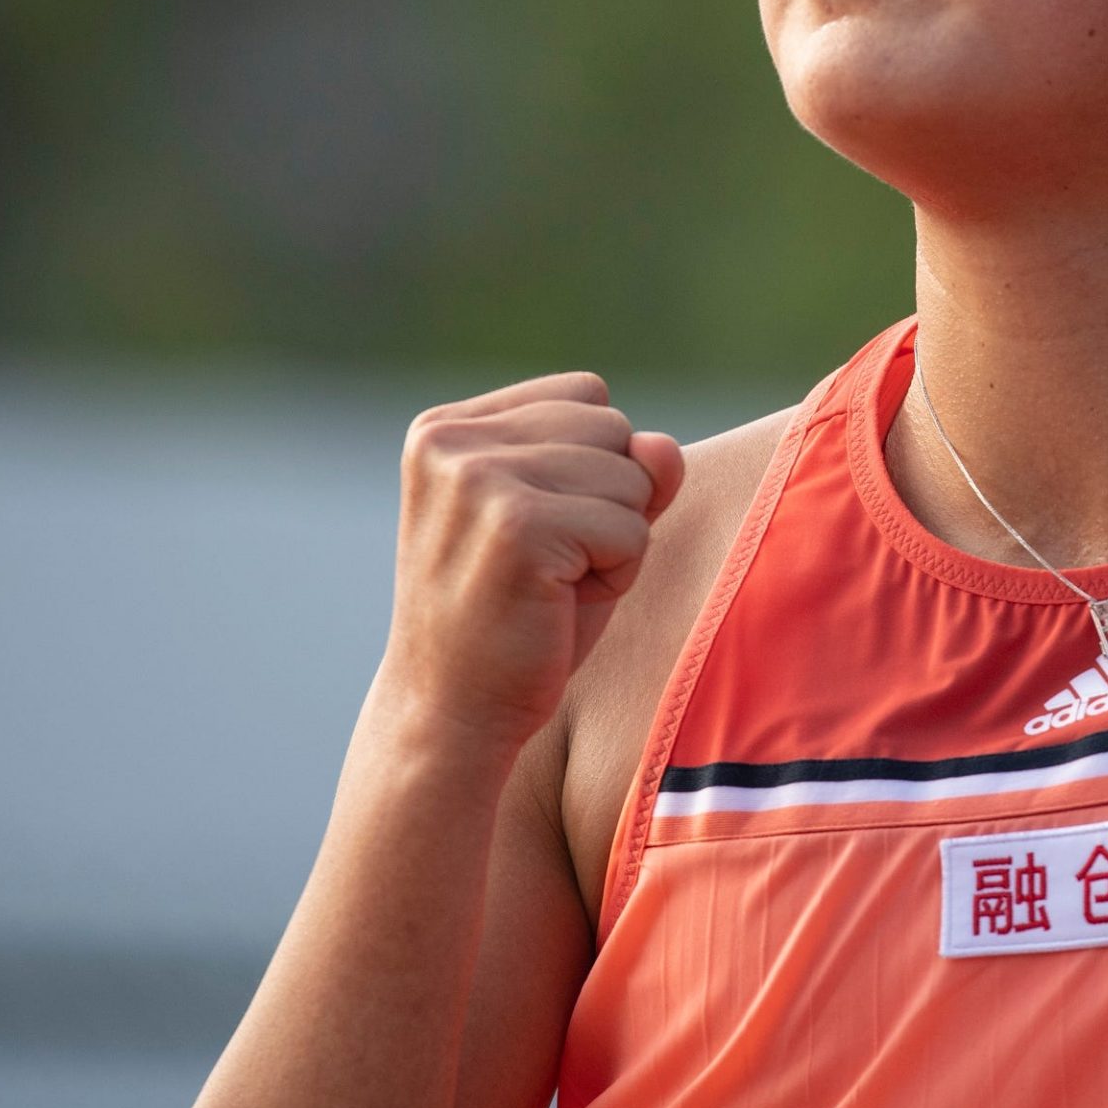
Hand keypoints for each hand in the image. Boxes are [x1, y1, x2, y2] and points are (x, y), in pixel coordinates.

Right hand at [385, 372, 684, 759]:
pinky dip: (619, 574)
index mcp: (446, 426)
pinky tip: (559, 605)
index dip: (594, 465)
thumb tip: (661, 447)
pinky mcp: (516, 526)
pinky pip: (631, 528)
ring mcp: (477, 479)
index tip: (539, 529)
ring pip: (631, 474)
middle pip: (613, 426)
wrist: (453, 714)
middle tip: (547, 566)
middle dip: (609, 500)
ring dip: (616, 539)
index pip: (586, 394)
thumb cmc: (518, 616)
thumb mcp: (573, 518)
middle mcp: (450, 440)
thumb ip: (625, 465)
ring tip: (551, 585)